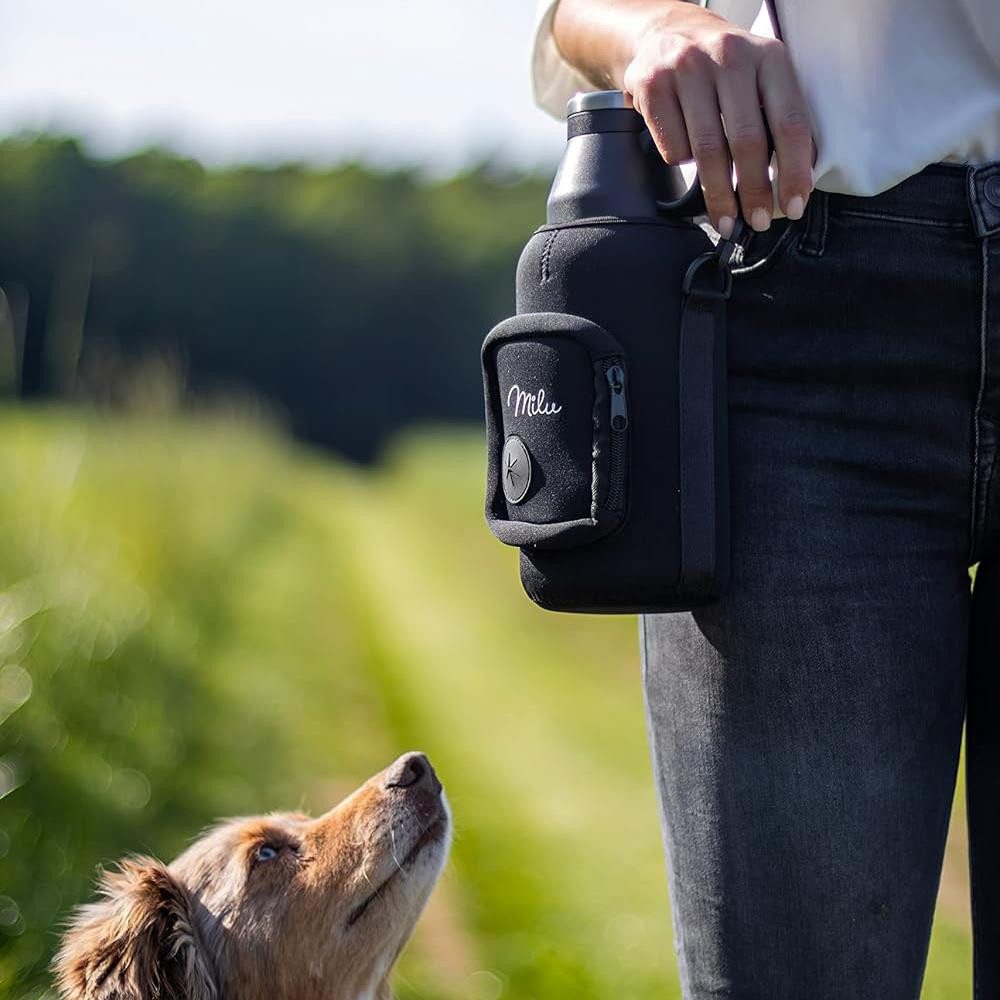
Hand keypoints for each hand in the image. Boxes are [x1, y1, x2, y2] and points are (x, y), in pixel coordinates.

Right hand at [622, 5, 814, 235]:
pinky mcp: (652, 85)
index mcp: (768, 57)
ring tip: (726, 219)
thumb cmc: (720, 69)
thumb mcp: (758, 77)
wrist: (664, 33)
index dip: (793, 171)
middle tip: (757, 222)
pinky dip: (681, 161)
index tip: (793, 207)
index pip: (789, 122)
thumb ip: (776, 117)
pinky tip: (685, 155)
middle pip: (747, 141)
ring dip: (718, 194)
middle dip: (754, 191)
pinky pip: (673, 147)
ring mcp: (687, 68)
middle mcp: (729, 56)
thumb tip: (793, 181)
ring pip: (706, 151)